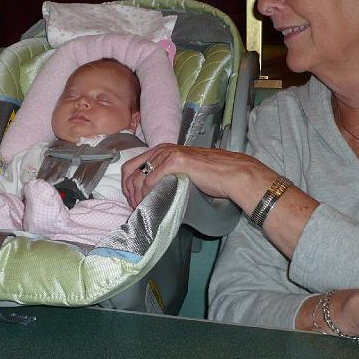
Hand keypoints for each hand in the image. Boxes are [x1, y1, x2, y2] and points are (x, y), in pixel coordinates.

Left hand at [121, 144, 277, 208]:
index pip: (132, 165)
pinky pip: (150, 180)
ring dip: (135, 196)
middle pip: (130, 170)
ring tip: (141, 208)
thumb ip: (168, 176)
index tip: (132, 200)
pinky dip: (146, 193)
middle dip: (128, 191)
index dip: (127, 184)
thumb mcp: (184, 171)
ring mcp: (168, 154)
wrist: (231, 173)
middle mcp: (162, 149)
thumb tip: (154, 193)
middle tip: (134, 207)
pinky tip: (149, 201)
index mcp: (162, 150)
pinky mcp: (175, 162)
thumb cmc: (212, 175)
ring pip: (138, 177)